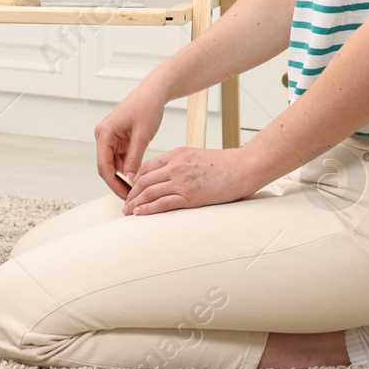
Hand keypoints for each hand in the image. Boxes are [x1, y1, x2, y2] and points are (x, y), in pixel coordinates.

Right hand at [95, 83, 170, 198]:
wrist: (154, 92)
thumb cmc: (147, 106)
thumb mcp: (142, 135)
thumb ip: (135, 158)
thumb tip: (130, 179)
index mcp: (104, 133)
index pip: (104, 165)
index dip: (113, 183)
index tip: (125, 194)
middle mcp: (104, 136)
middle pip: (106, 167)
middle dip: (117, 183)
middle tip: (130, 196)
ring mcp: (111, 138)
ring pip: (113, 165)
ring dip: (123, 177)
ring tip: (135, 190)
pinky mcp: (120, 140)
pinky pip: (121, 159)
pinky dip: (128, 169)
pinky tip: (136, 178)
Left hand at [123, 146, 255, 215]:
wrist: (243, 168)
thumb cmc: (225, 164)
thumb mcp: (197, 156)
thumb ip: (181, 162)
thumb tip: (170, 174)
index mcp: (177, 154)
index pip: (147, 166)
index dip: (135, 179)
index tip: (131, 189)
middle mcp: (175, 166)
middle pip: (143, 180)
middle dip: (131, 193)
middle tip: (125, 203)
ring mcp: (181, 181)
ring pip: (149, 192)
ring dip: (136, 203)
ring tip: (128, 212)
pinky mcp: (189, 196)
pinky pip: (162, 203)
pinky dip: (148, 209)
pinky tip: (140, 213)